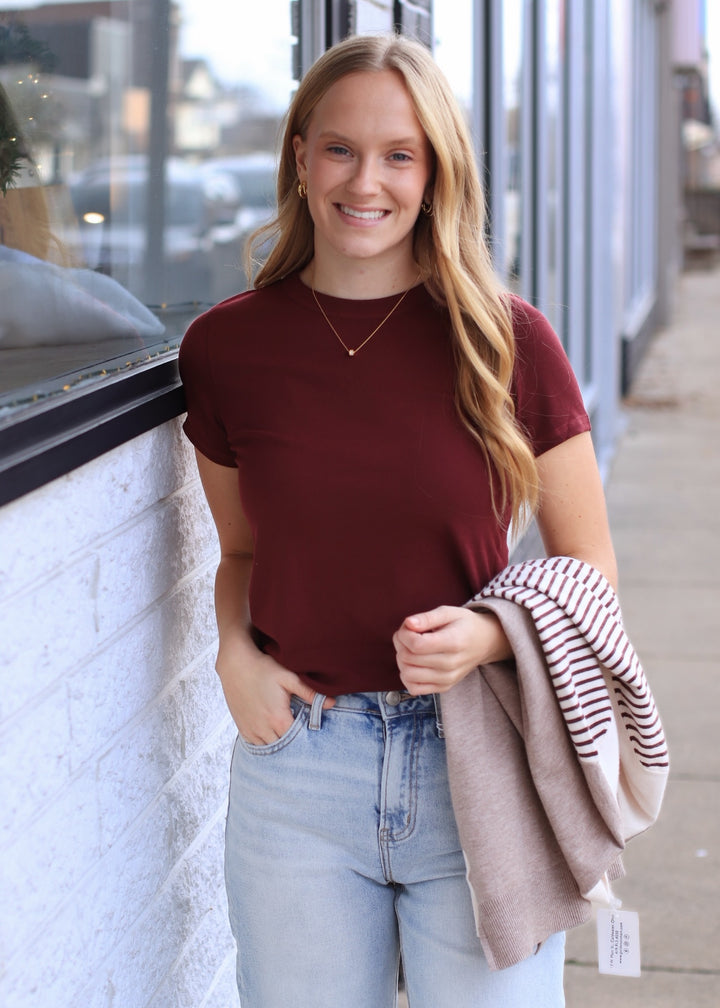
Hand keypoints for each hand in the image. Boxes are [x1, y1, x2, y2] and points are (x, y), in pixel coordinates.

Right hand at [216, 643, 333, 744]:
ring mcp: (251, 730)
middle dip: (294, 743)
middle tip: (302, 737)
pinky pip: (256, 745)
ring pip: (269, 748)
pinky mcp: (242, 728)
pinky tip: (272, 734)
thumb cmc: (263, 669)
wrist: (235, 664)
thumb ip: (310, 693)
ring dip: (279, 744)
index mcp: (278, 718)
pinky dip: (265, 743)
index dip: (306, 738)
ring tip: (287, 735)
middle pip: (284, 747)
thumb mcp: (288, 678)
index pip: (297, 741)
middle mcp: (264, 728)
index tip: (312, 734)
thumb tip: (331, 703)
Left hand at [392, 605, 510, 693]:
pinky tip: (413, 662)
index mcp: (453, 642)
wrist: (485, 643)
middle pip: (408, 658)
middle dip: (400, 643)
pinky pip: (414, 688)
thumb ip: (427, 617)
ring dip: (401, 659)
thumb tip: (408, 624)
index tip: (408, 626)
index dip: (404, 634)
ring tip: (410, 648)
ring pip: (407, 674)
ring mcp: (447, 679)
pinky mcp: (443, 687)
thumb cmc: (464, 624)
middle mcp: (450, 664)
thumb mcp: (448, 612)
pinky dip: (407, 675)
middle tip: (408, 634)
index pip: (416, 645)